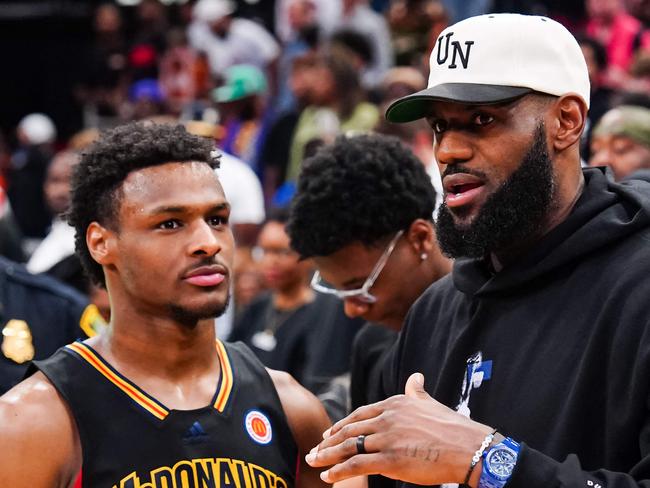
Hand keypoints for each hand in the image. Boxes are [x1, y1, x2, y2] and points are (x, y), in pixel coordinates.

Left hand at [305, 373, 494, 484]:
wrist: (469, 447)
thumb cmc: (453, 428)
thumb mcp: (430, 403)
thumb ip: (417, 392)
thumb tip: (416, 377)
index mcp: (395, 403)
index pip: (360, 413)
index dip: (343, 424)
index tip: (330, 432)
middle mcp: (387, 418)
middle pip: (349, 429)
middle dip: (329, 440)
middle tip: (315, 449)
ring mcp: (387, 438)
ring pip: (348, 446)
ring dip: (327, 455)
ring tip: (314, 462)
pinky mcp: (390, 459)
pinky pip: (357, 464)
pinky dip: (339, 471)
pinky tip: (329, 476)